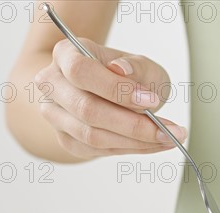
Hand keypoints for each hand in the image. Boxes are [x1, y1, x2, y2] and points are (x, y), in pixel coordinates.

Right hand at [34, 39, 186, 158]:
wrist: (108, 91)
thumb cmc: (125, 74)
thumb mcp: (138, 63)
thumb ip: (134, 65)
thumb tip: (121, 70)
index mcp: (65, 55)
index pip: (81, 72)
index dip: (116, 89)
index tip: (152, 101)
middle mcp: (52, 86)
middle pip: (86, 110)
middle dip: (131, 124)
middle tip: (167, 130)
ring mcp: (56, 116)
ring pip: (92, 136)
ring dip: (135, 142)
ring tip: (167, 138)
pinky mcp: (68, 141)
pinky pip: (100, 151)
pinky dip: (132, 149)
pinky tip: (154, 144)